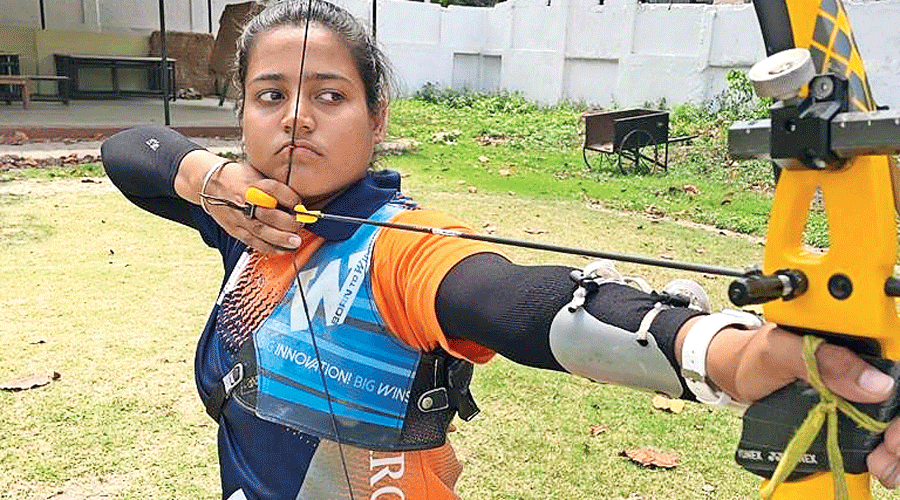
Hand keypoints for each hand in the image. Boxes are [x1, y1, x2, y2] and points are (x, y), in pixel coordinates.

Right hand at [187, 154, 303, 254]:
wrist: (208, 184)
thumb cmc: (237, 178)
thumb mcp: (256, 173)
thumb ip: (275, 186)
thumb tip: (297, 203)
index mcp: (252, 183)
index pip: (274, 189)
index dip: (291, 198)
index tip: (300, 205)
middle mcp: (244, 200)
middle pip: (269, 214)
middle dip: (288, 223)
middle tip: (300, 226)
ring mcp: (238, 217)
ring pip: (261, 231)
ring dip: (281, 239)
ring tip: (294, 242)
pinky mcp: (234, 229)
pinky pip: (252, 242)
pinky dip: (268, 247)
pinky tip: (281, 250)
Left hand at [703, 323, 899, 487]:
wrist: (732, 372)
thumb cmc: (753, 356)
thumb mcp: (780, 352)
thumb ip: (823, 360)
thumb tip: (876, 383)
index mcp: (852, 339)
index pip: (894, 365)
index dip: (897, 399)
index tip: (893, 433)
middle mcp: (860, 363)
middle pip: (895, 397)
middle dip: (897, 430)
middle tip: (889, 452)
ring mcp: (854, 388)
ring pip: (889, 416)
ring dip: (892, 445)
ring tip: (882, 464)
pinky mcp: (846, 411)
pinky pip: (873, 432)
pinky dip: (881, 451)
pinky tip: (877, 463)